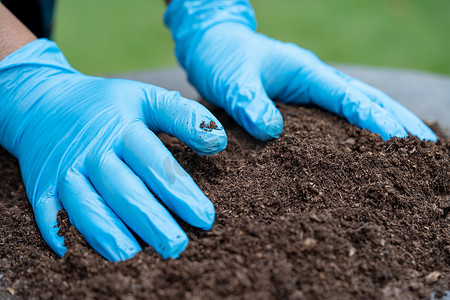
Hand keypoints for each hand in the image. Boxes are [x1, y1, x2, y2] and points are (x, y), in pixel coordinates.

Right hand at [0, 39, 226, 260]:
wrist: (44, 100)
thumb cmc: (107, 104)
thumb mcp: (146, 97)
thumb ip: (184, 116)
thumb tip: (218, 141)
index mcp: (122, 128)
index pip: (155, 164)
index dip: (180, 192)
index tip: (205, 218)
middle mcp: (93, 151)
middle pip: (124, 191)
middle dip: (151, 221)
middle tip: (177, 247)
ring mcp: (64, 170)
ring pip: (86, 206)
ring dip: (108, 233)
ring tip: (133, 255)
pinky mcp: (40, 185)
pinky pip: (48, 212)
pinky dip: (60, 232)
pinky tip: (75, 253)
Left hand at [164, 0, 436, 141]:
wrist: (213, 48)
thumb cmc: (223, 59)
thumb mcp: (232, 79)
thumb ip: (249, 102)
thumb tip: (271, 131)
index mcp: (306, 72)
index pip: (348, 98)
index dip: (374, 120)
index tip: (400, 143)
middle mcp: (316, 80)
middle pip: (369, 99)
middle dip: (399, 122)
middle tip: (428, 151)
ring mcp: (313, 90)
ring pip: (361, 105)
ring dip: (390, 124)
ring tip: (416, 150)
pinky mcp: (305, 102)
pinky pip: (341, 115)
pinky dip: (363, 128)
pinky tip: (372, 147)